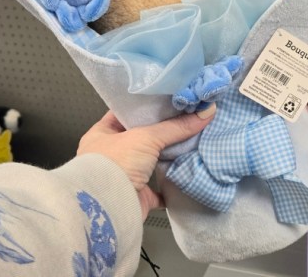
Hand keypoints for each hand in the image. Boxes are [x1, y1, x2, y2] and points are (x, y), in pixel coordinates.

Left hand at [77, 106, 215, 218]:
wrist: (109, 207)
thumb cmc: (115, 165)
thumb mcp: (145, 137)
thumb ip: (175, 127)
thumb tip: (205, 112)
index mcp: (102, 133)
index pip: (125, 113)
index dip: (146, 106)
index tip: (167, 100)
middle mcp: (111, 154)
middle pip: (141, 138)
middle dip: (161, 131)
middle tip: (185, 118)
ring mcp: (124, 175)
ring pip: (150, 162)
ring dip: (168, 156)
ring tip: (191, 141)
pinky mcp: (137, 195)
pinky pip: (158, 189)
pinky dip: (171, 184)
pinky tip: (186, 174)